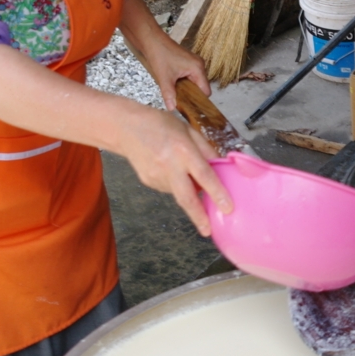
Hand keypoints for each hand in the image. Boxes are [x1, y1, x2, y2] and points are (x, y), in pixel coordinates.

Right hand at [115, 106, 231, 235]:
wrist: (126, 128)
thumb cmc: (159, 124)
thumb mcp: (188, 130)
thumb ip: (206, 150)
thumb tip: (221, 166)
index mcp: (183, 150)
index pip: (204, 175)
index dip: (217, 193)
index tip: (228, 208)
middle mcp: (170, 166)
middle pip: (187, 198)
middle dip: (199, 217)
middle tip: (208, 230)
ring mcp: (157, 176)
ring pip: (178, 193)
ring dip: (187, 190)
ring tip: (181, 170)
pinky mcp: (148, 182)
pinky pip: (168, 188)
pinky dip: (175, 184)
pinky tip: (168, 168)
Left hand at [117, 0, 208, 109]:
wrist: (151, 40)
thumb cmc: (159, 54)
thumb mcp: (164, 78)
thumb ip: (169, 95)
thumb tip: (172, 108)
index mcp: (197, 68)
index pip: (206, 91)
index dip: (199, 100)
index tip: (190, 107)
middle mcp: (199, 65)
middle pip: (201, 87)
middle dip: (192, 95)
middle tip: (180, 101)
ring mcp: (194, 62)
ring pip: (195, 82)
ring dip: (187, 89)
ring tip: (175, 92)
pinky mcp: (188, 62)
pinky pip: (190, 76)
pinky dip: (184, 82)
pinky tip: (174, 84)